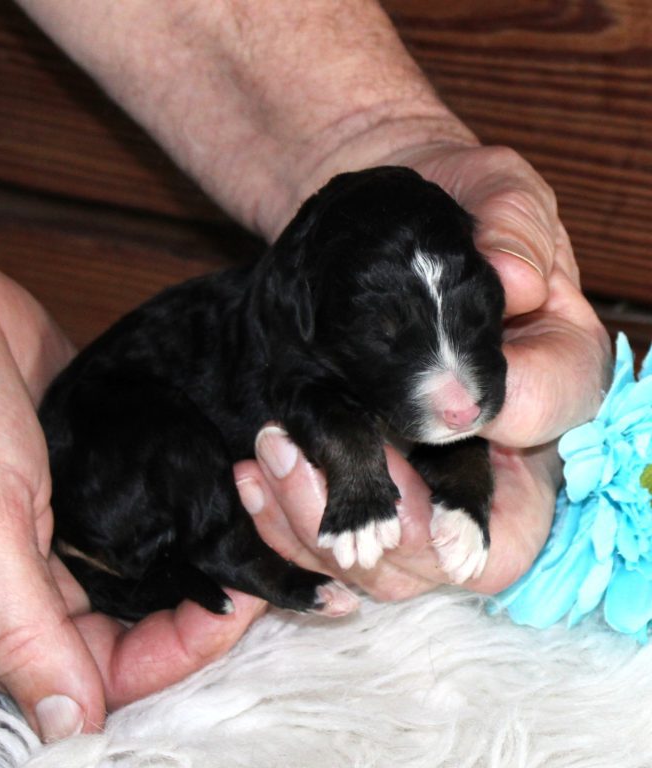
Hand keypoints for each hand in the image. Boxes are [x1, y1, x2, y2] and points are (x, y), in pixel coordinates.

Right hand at [0, 233, 264, 739]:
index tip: (236, 608)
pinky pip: (153, 502)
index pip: (105, 666)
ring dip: (206, 546)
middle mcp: (36, 575)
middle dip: (205, 597)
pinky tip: (231, 483)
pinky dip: (192, 499)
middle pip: (140, 619)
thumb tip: (69, 724)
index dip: (176, 650)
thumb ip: (17, 626)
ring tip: (255, 512)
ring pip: (154, 561)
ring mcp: (69, 520)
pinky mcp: (92, 469)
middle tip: (263, 559)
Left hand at [234, 142, 610, 597]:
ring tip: (271, 454)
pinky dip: (289, 525)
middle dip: (394, 526)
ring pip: (393, 566)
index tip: (436, 403)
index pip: (543, 427)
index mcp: (548, 379)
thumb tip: (514, 281)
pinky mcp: (372, 488)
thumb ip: (512, 224)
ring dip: (322, 527)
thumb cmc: (448, 213)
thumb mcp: (494, 191)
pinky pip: (334, 545)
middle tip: (313, 458)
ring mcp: (426, 483)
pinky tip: (256, 474)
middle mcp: (495, 454)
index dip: (500, 422)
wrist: (384, 236)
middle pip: (467, 551)